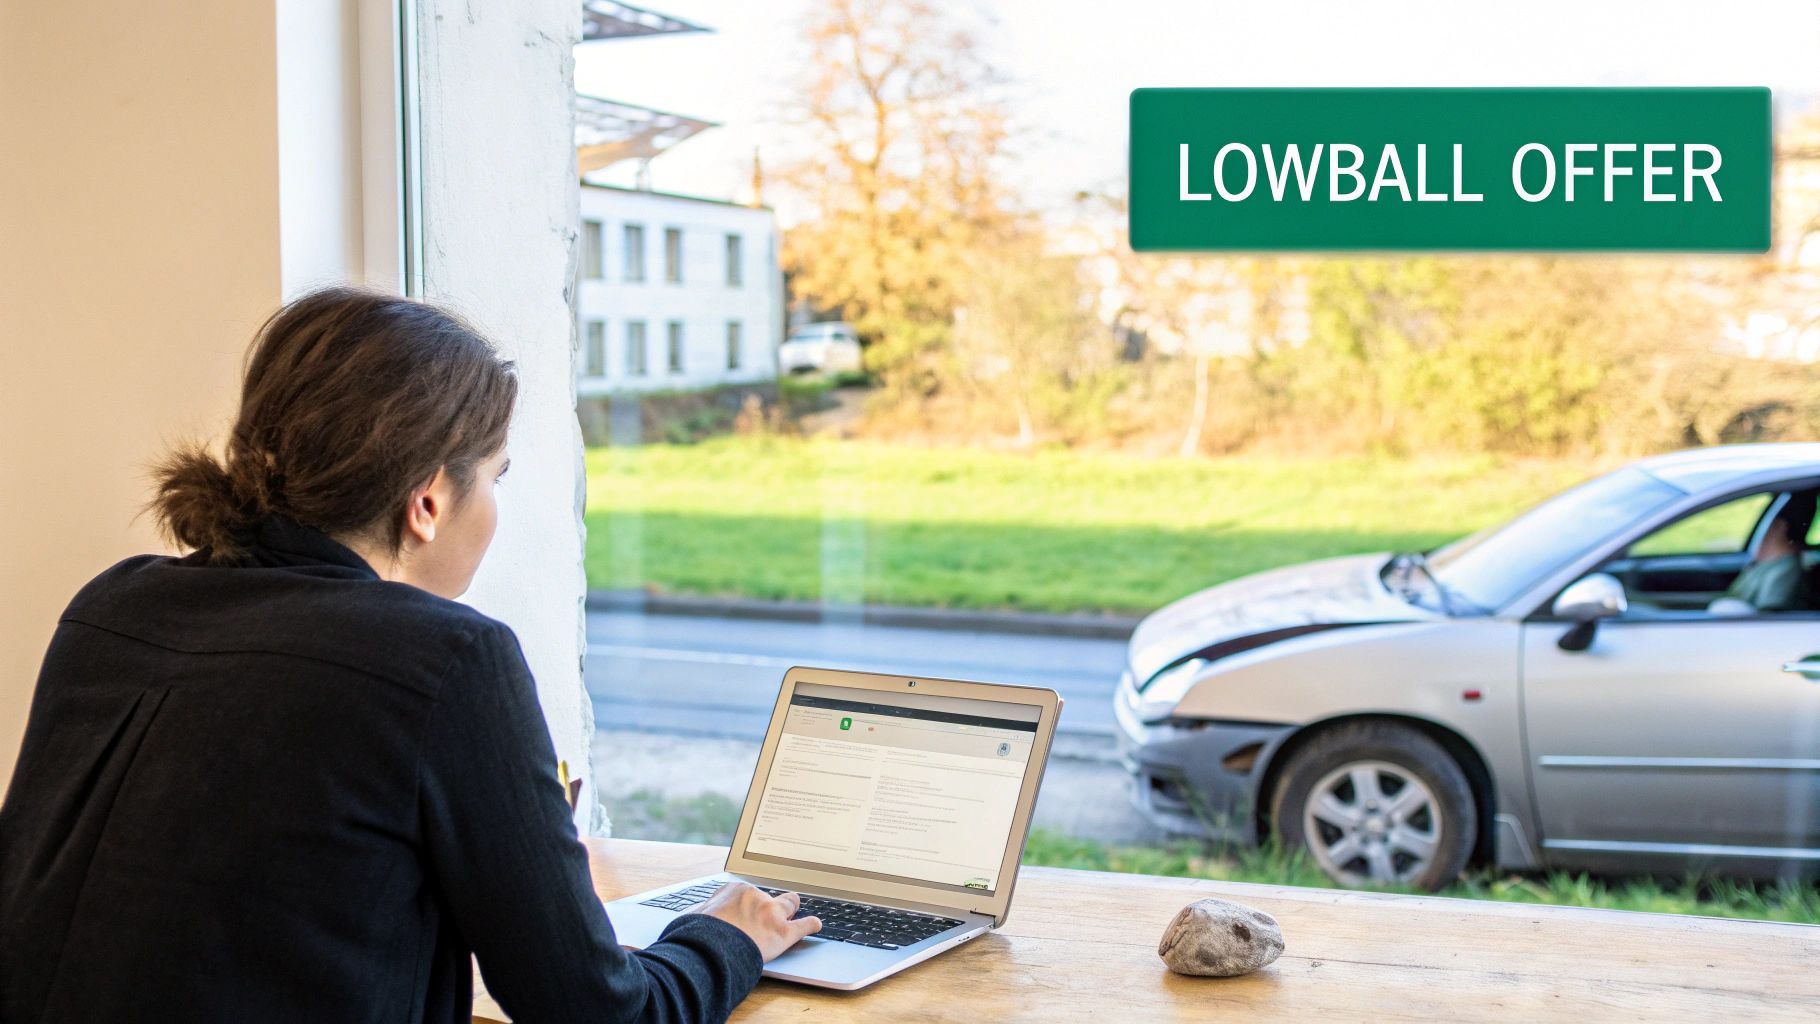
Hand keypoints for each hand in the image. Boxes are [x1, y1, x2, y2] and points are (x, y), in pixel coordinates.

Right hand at [689, 881, 820, 960]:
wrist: (708, 949)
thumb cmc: (696, 935)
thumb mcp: (693, 918)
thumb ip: (701, 916)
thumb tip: (692, 920)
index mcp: (734, 891)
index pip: (746, 895)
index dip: (747, 906)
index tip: (746, 912)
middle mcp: (756, 897)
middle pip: (767, 898)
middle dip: (768, 906)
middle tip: (766, 915)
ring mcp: (771, 913)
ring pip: (789, 905)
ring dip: (791, 909)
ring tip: (795, 912)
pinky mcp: (783, 932)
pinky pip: (804, 925)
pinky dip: (811, 924)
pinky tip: (816, 924)